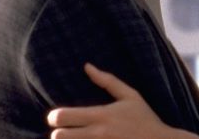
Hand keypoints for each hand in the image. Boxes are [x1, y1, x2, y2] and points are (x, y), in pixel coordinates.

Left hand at [47, 63, 198, 138]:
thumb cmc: (145, 118)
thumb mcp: (131, 96)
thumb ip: (107, 81)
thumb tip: (87, 66)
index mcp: (102, 115)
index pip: (63, 116)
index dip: (53, 117)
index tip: (56, 117)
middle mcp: (98, 134)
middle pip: (59, 136)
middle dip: (56, 133)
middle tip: (62, 131)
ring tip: (72, 138)